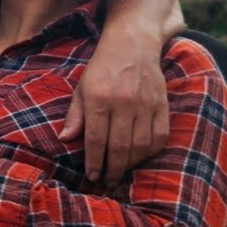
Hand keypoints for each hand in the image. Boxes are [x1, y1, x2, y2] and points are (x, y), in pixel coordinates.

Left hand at [60, 37, 167, 185]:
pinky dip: (150, 151)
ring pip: (140, 145)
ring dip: (131, 163)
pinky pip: (160, 136)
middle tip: (107, 182)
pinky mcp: (162, 103)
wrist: (132, 43)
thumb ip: (75, 116)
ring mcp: (146, 104)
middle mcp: (123, 103)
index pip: (95, 140)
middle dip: (112, 169)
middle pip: (119, 147)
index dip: (93, 162)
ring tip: (121, 171)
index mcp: (99, 99)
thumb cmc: (101, 69)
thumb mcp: (81, 89)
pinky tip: (140, 157)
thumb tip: (64, 140)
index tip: (92, 176)